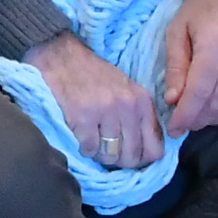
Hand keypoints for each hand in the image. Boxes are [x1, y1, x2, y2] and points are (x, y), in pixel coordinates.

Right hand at [30, 32, 164, 170]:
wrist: (62, 56)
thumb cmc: (94, 75)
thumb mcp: (127, 90)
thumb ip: (140, 116)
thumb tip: (148, 151)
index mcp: (142, 101)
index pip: (155, 148)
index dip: (143, 159)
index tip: (131, 157)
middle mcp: (127, 107)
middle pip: (132, 156)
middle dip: (120, 161)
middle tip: (109, 152)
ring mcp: (105, 112)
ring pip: (111, 156)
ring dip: (101, 155)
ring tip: (94, 142)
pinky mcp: (82, 118)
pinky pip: (89, 150)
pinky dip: (84, 148)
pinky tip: (81, 136)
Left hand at [159, 0, 217, 131]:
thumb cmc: (202, 9)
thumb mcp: (177, 30)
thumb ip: (175, 66)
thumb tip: (173, 101)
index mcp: (215, 42)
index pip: (200, 90)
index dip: (185, 115)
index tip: (174, 128)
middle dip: (198, 119)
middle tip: (186, 119)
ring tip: (204, 113)